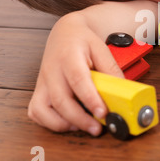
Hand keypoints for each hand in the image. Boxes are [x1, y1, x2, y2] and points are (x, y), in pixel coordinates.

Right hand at [28, 12, 123, 135]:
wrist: (65, 32)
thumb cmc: (83, 41)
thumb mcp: (101, 49)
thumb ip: (111, 70)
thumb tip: (123, 93)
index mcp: (69, 57)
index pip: (78, 79)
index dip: (90, 98)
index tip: (102, 112)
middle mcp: (52, 71)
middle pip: (61, 100)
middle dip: (80, 119)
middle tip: (98, 128)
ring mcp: (43, 82)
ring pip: (43, 109)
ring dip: (63, 123)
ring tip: (84, 126)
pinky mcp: (39, 90)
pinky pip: (36, 112)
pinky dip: (49, 122)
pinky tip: (68, 122)